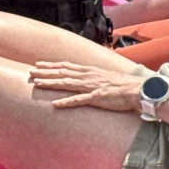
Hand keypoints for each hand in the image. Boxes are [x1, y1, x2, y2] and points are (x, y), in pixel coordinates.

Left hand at [29, 61, 144, 111]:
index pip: (66, 66)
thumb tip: (86, 79)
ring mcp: (92, 86)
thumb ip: (94, 77)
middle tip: (30, 71)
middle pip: (62, 72)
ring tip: (37, 84)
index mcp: (90, 71)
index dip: (51, 65)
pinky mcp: (97, 98)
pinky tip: (55, 104)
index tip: (38, 64)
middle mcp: (88, 76)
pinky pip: (78, 100)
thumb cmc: (123, 85)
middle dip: (45, 72)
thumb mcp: (106, 77)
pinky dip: (66, 101)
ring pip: (66, 83)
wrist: (137, 89)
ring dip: (50, 83)